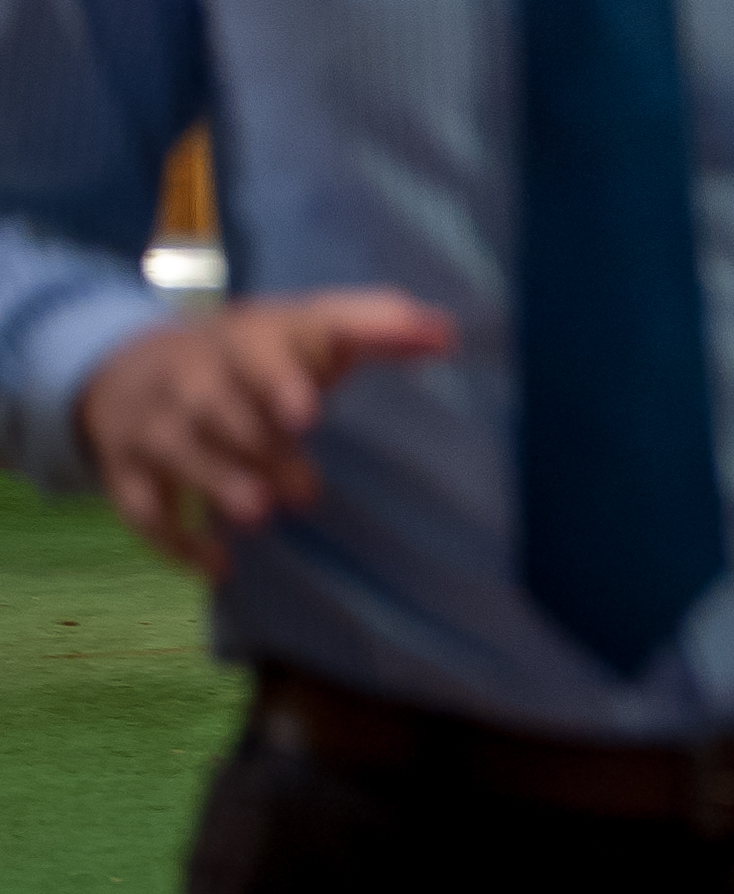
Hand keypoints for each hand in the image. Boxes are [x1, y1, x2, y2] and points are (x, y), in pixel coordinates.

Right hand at [76, 292, 456, 576]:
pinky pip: (140, 508)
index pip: (257, 353)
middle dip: (258, 446)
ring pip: (177, 452)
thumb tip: (448, 334)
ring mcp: (152, 425)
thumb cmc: (254, 352)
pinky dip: (173, 541)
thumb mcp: (306, 326)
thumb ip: (375, 327)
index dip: (278, 382)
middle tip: (304, 492)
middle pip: (217, 407)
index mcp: (244, 339)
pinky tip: (219, 567)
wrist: (129, 366)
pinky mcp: (126, 471)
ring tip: (260, 516)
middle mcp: (191, 378)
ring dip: (216, 484)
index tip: (308, 413)